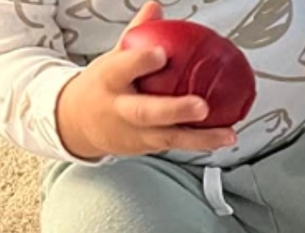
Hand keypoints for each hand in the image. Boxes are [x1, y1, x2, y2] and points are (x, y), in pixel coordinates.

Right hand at [55, 2, 236, 159]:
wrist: (78, 124)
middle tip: (201, 106)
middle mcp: (121, 109)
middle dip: (175, 110)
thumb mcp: (113, 58)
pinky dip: (201, 143)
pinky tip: (224, 138)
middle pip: (147, 112)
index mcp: (110, 80)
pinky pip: (177, 145)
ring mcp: (135, 133)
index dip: (140, 61)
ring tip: (226, 134)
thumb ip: (137, 35)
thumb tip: (156, 8)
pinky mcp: (148, 147)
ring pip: (168, 137)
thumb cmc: (102, 86)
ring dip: (200, 137)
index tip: (160, 54)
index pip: (123, 68)